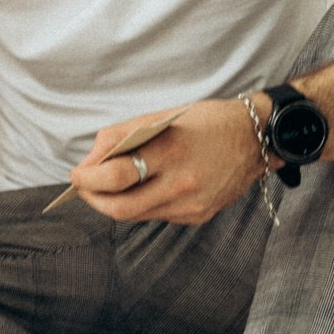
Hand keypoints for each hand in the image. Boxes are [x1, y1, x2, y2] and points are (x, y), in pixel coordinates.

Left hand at [65, 98, 268, 224]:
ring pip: (137, 215)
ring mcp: (191, 205)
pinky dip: (142, 204)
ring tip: (108, 186)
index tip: (77, 174)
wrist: (256, 139)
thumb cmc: (206, 122)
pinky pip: (157, 215)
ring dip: (115, 203)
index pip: (116, 177)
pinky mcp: (198, 216)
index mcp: (170, 152)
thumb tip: (90, 161)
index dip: (88, 179)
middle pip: (121, 208)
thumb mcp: (160, 116)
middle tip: (84, 187)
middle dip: (94, 199)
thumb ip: (120, 137)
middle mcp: (182, 184)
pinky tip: (143, 188)